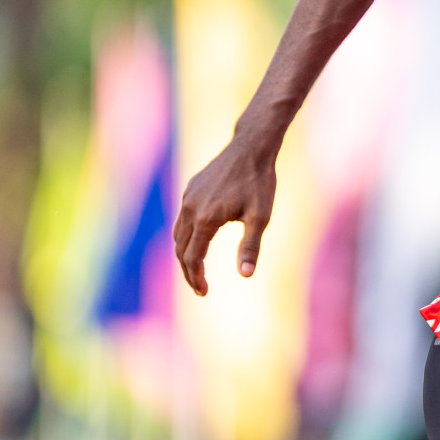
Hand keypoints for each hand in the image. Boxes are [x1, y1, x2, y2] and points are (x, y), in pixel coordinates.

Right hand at [172, 135, 277, 295]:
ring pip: (178, 233)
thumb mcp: (261, 216)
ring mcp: (188, 197)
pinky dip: (186, 235)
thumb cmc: (260, 182)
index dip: (196, 278)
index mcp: (205, 218)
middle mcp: (190, 208)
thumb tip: (246, 275)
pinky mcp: (190, 188)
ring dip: (185, 253)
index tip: (204, 293)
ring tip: (197, 269)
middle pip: (180, 248)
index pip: (192, 257)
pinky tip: (199, 240)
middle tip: (200, 288)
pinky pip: (182, 218)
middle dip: (188, 271)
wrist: (251, 147)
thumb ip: (251, 246)